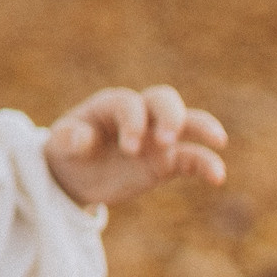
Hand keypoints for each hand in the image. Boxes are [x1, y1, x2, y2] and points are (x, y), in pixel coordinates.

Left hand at [44, 85, 226, 207]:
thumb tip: (80, 139)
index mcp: (110, 106)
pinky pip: (192, 158)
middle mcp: (139, 115)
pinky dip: (207, 164)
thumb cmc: (67, 151)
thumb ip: (67, 139)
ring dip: (202, 128)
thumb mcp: (58, 146)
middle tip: (165, 139)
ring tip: (217, 141)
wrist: (75, 175)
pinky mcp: (167, 161)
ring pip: (188, 122)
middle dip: (169, 115)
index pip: (129, 104)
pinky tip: (218, 177)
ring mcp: (156, 137)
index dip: (132, 122)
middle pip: (163, 100)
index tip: (128, 148)